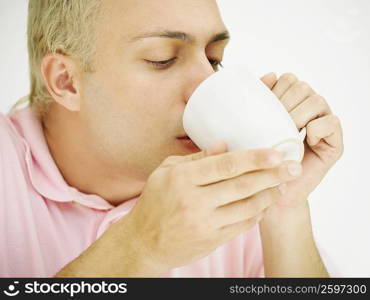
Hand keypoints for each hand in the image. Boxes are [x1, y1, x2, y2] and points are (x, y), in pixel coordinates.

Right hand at [125, 145, 302, 271]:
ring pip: (247, 207)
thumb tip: (224, 145)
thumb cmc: (154, 202)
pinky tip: (265, 204)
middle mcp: (194, 201)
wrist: (144, 242)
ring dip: (269, 195)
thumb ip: (195, 159)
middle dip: (272, 175)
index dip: (254, 159)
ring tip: (283, 185)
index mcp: (182, 179)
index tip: (276, 153)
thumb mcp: (166, 172)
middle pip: (242, 186)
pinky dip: (257, 214)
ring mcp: (204, 224)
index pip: (225, 165)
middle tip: (294, 168)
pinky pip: (242, 226)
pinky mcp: (211, 241)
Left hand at [258, 72, 343, 208]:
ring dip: (298, 115)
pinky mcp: (334, 143)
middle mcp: (307, 110)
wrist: (270, 192)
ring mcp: (322, 125)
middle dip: (285, 103)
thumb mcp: (252, 129)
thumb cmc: (259, 161)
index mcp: (289, 104)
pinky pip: (331, 122)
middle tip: (276, 125)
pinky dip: (316, 129)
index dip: (276, 89)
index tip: (265, 109)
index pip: (287, 79)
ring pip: (316, 100)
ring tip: (289, 132)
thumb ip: (258, 102)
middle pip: (301, 86)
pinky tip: (305, 140)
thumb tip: (268, 75)